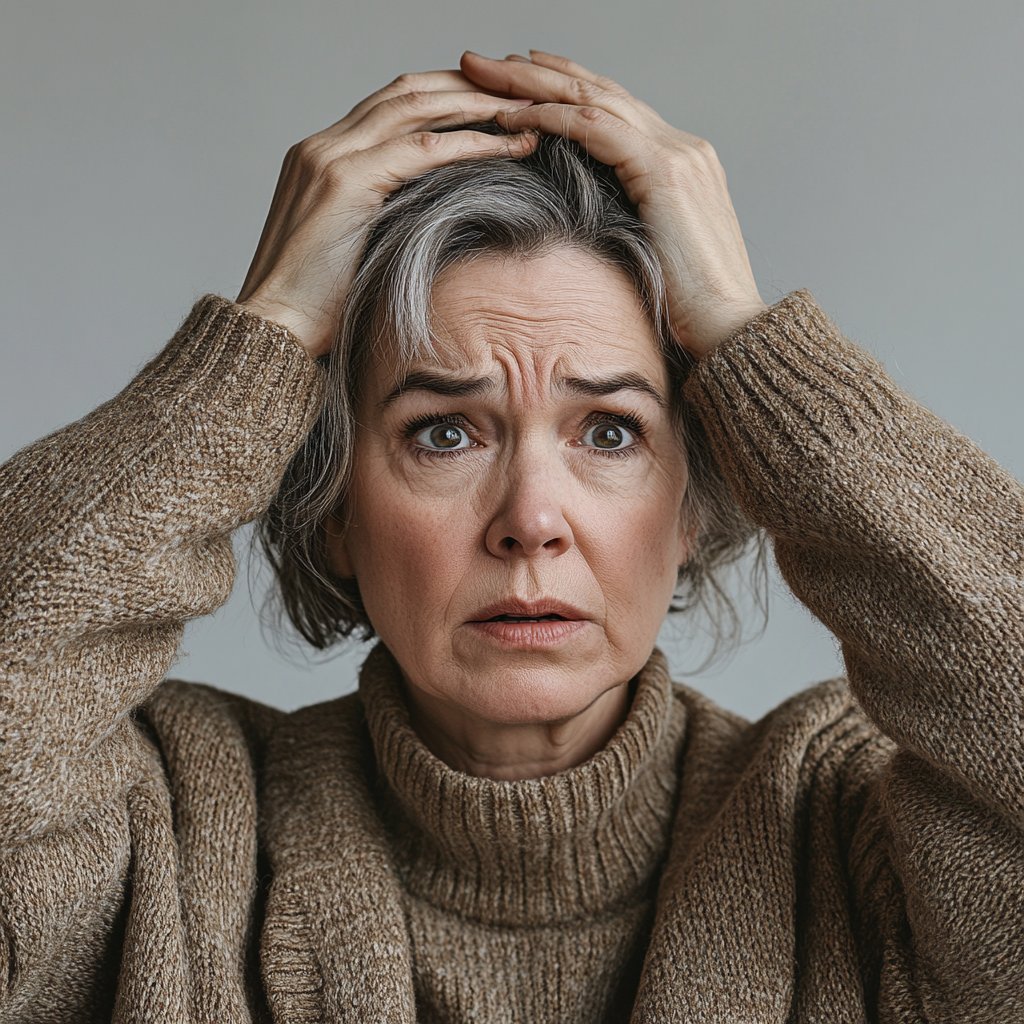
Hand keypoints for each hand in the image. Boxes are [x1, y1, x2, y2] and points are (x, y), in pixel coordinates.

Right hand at [237, 73, 536, 357]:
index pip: (393, 106)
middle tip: (521, 92)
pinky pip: (423, 149)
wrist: (275, 327)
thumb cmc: (315, 306)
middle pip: (407, 91)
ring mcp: (330, 157)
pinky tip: (509, 145)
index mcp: (322, 157)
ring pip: (417, 106)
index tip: (493, 104)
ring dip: (478, 104)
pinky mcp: (345, 181)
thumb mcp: (352, 248)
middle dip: (469, 86)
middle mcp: (323, 145)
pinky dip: (471, 142)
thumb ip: (382, 218)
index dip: (446, 97)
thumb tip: (433, 220)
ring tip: (526, 111)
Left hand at [461, 51, 765, 357]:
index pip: (613, 110)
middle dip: (538, 73)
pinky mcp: (664, 172)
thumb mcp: (650, 254)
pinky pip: (595, 129)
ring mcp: (676, 154)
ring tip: (485, 75)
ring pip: (591, 98)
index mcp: (680, 163)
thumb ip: (624, 224)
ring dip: (533, 85)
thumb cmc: (689, 309)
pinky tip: (512, 117)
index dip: (563, 90)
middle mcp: (681, 147)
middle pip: (598, 91)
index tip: (518, 83)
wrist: (729, 327)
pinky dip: (550, 119)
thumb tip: (581, 226)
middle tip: (485, 62)